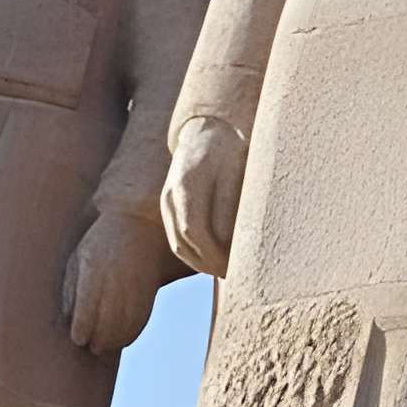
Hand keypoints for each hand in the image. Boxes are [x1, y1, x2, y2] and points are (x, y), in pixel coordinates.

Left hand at [63, 210, 171, 355]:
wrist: (141, 225)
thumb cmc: (102, 241)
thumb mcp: (79, 255)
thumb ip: (70, 285)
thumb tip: (67, 317)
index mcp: (94, 269)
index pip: (88, 309)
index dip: (82, 330)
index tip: (78, 339)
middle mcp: (116, 279)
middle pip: (108, 322)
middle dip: (99, 340)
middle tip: (90, 347)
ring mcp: (135, 286)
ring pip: (126, 324)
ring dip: (114, 341)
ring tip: (103, 346)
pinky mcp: (149, 291)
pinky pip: (141, 320)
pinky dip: (130, 334)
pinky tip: (121, 339)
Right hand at [160, 116, 248, 277]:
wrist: (210, 130)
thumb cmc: (232, 148)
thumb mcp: (239, 170)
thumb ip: (233, 204)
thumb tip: (235, 242)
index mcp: (187, 184)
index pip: (194, 231)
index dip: (216, 254)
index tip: (238, 265)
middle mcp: (171, 194)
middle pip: (185, 244)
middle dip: (211, 264)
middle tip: (237, 275)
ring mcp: (167, 201)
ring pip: (179, 245)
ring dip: (202, 263)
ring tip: (227, 272)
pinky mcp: (169, 205)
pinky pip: (178, 239)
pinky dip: (195, 254)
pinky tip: (215, 260)